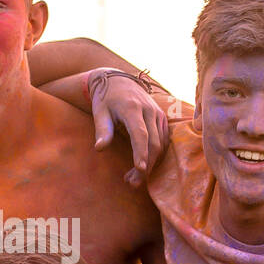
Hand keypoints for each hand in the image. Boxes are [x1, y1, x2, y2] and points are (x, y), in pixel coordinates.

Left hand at [88, 72, 168, 186]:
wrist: (119, 80)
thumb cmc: (106, 98)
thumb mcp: (99, 112)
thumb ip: (102, 130)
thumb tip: (100, 148)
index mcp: (132, 108)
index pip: (141, 134)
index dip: (141, 152)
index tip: (140, 169)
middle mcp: (149, 110)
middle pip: (153, 143)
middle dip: (145, 166)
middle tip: (132, 183)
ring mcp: (158, 114)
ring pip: (161, 144)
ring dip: (151, 164)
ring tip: (134, 179)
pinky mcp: (162, 118)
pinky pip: (164, 141)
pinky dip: (156, 155)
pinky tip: (143, 166)